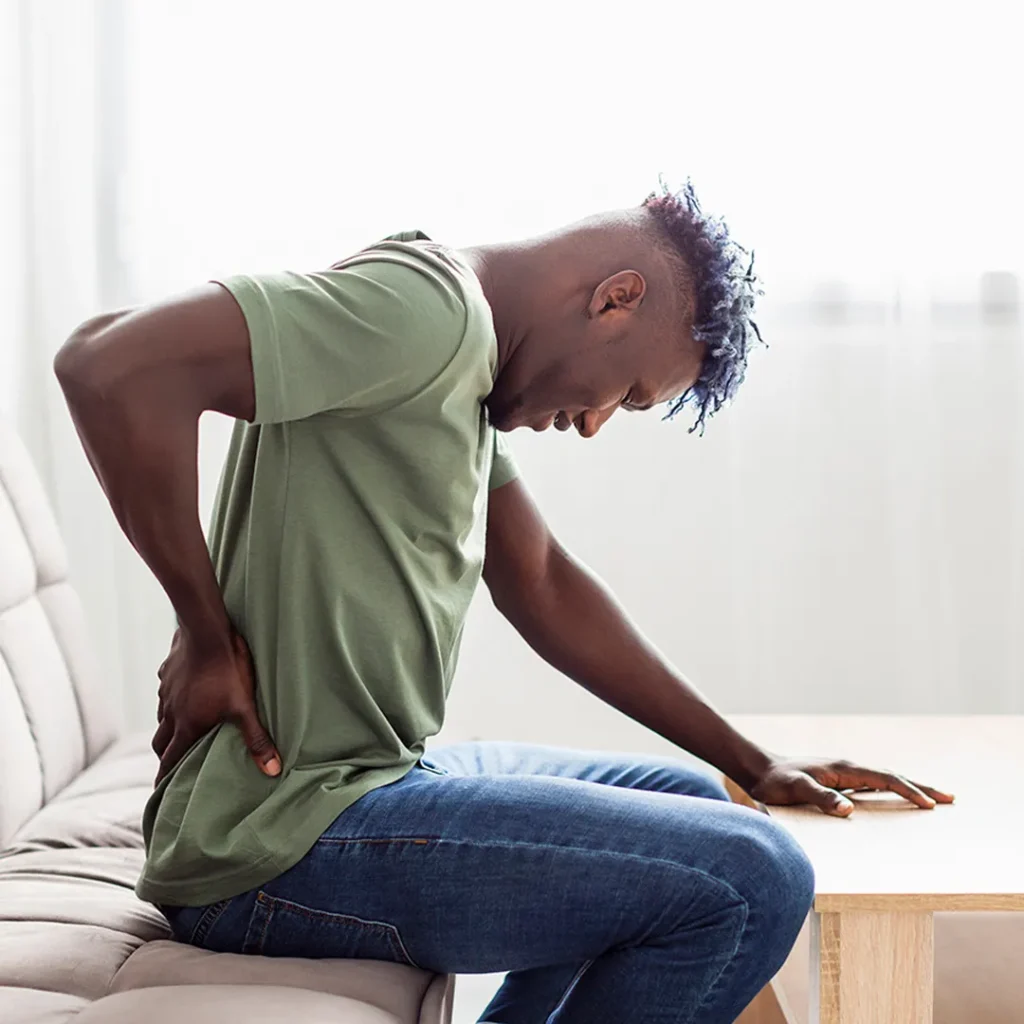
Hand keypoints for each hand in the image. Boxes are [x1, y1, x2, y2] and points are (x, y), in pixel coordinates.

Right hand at [151, 626, 280, 784]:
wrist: (206, 631)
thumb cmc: (227, 671)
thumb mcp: (244, 708)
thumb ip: (257, 740)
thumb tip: (272, 770)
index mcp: (186, 726)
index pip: (169, 760)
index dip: (164, 778)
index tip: (159, 792)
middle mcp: (170, 712)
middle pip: (160, 742)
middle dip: (165, 755)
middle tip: (170, 763)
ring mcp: (166, 691)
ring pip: (161, 716)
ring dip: (168, 727)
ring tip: (179, 730)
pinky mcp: (167, 672)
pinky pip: (165, 692)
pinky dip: (171, 701)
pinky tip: (183, 694)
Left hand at [748, 757, 955, 817]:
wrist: (758, 769)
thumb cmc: (775, 782)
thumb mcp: (796, 790)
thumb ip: (821, 798)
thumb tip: (850, 810)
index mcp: (843, 769)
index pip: (885, 779)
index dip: (908, 791)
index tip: (930, 805)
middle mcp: (847, 768)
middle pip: (891, 776)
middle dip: (920, 786)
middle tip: (949, 798)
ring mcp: (843, 773)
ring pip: (884, 779)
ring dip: (908, 787)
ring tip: (931, 798)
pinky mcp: (837, 779)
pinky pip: (872, 784)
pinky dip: (890, 790)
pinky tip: (894, 797)